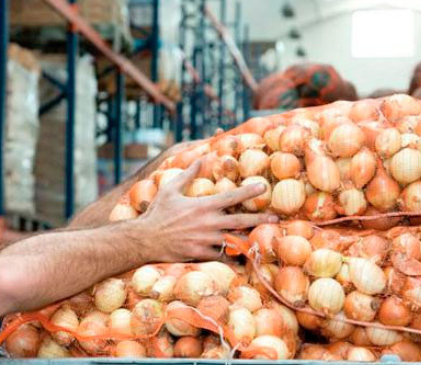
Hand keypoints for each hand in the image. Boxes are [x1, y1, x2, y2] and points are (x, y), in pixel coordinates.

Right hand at [135, 160, 277, 261]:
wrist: (145, 239)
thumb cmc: (157, 213)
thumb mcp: (170, 190)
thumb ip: (187, 175)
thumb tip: (200, 159)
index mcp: (203, 206)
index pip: (232, 197)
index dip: (249, 191)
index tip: (263, 187)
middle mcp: (209, 223)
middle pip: (241, 220)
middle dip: (260, 219)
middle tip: (275, 219)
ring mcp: (206, 240)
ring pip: (235, 241)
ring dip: (249, 239)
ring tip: (262, 240)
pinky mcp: (201, 254)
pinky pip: (222, 256)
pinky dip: (233, 257)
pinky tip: (243, 258)